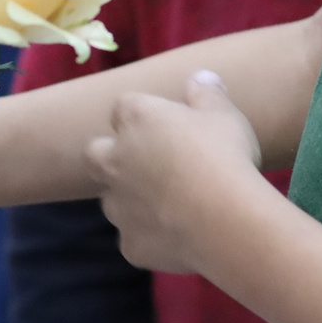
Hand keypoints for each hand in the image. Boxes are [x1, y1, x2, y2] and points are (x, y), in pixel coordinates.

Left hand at [88, 70, 264, 274]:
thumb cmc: (225, 155)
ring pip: (113, 200)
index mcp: (137, 120)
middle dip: (113, 156)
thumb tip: (200, 78)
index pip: (124, 106)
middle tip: (150, 162)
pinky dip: (150, 236)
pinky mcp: (130, 244)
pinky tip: (180, 236)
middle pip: (96, 152)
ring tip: (171, 203)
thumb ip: (207, 93)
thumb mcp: (225, 114)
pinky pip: (134, 238)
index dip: (144, 114)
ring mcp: (119, 206)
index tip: (168, 123)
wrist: (224, 219)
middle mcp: (116, 160)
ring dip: (132, 199)